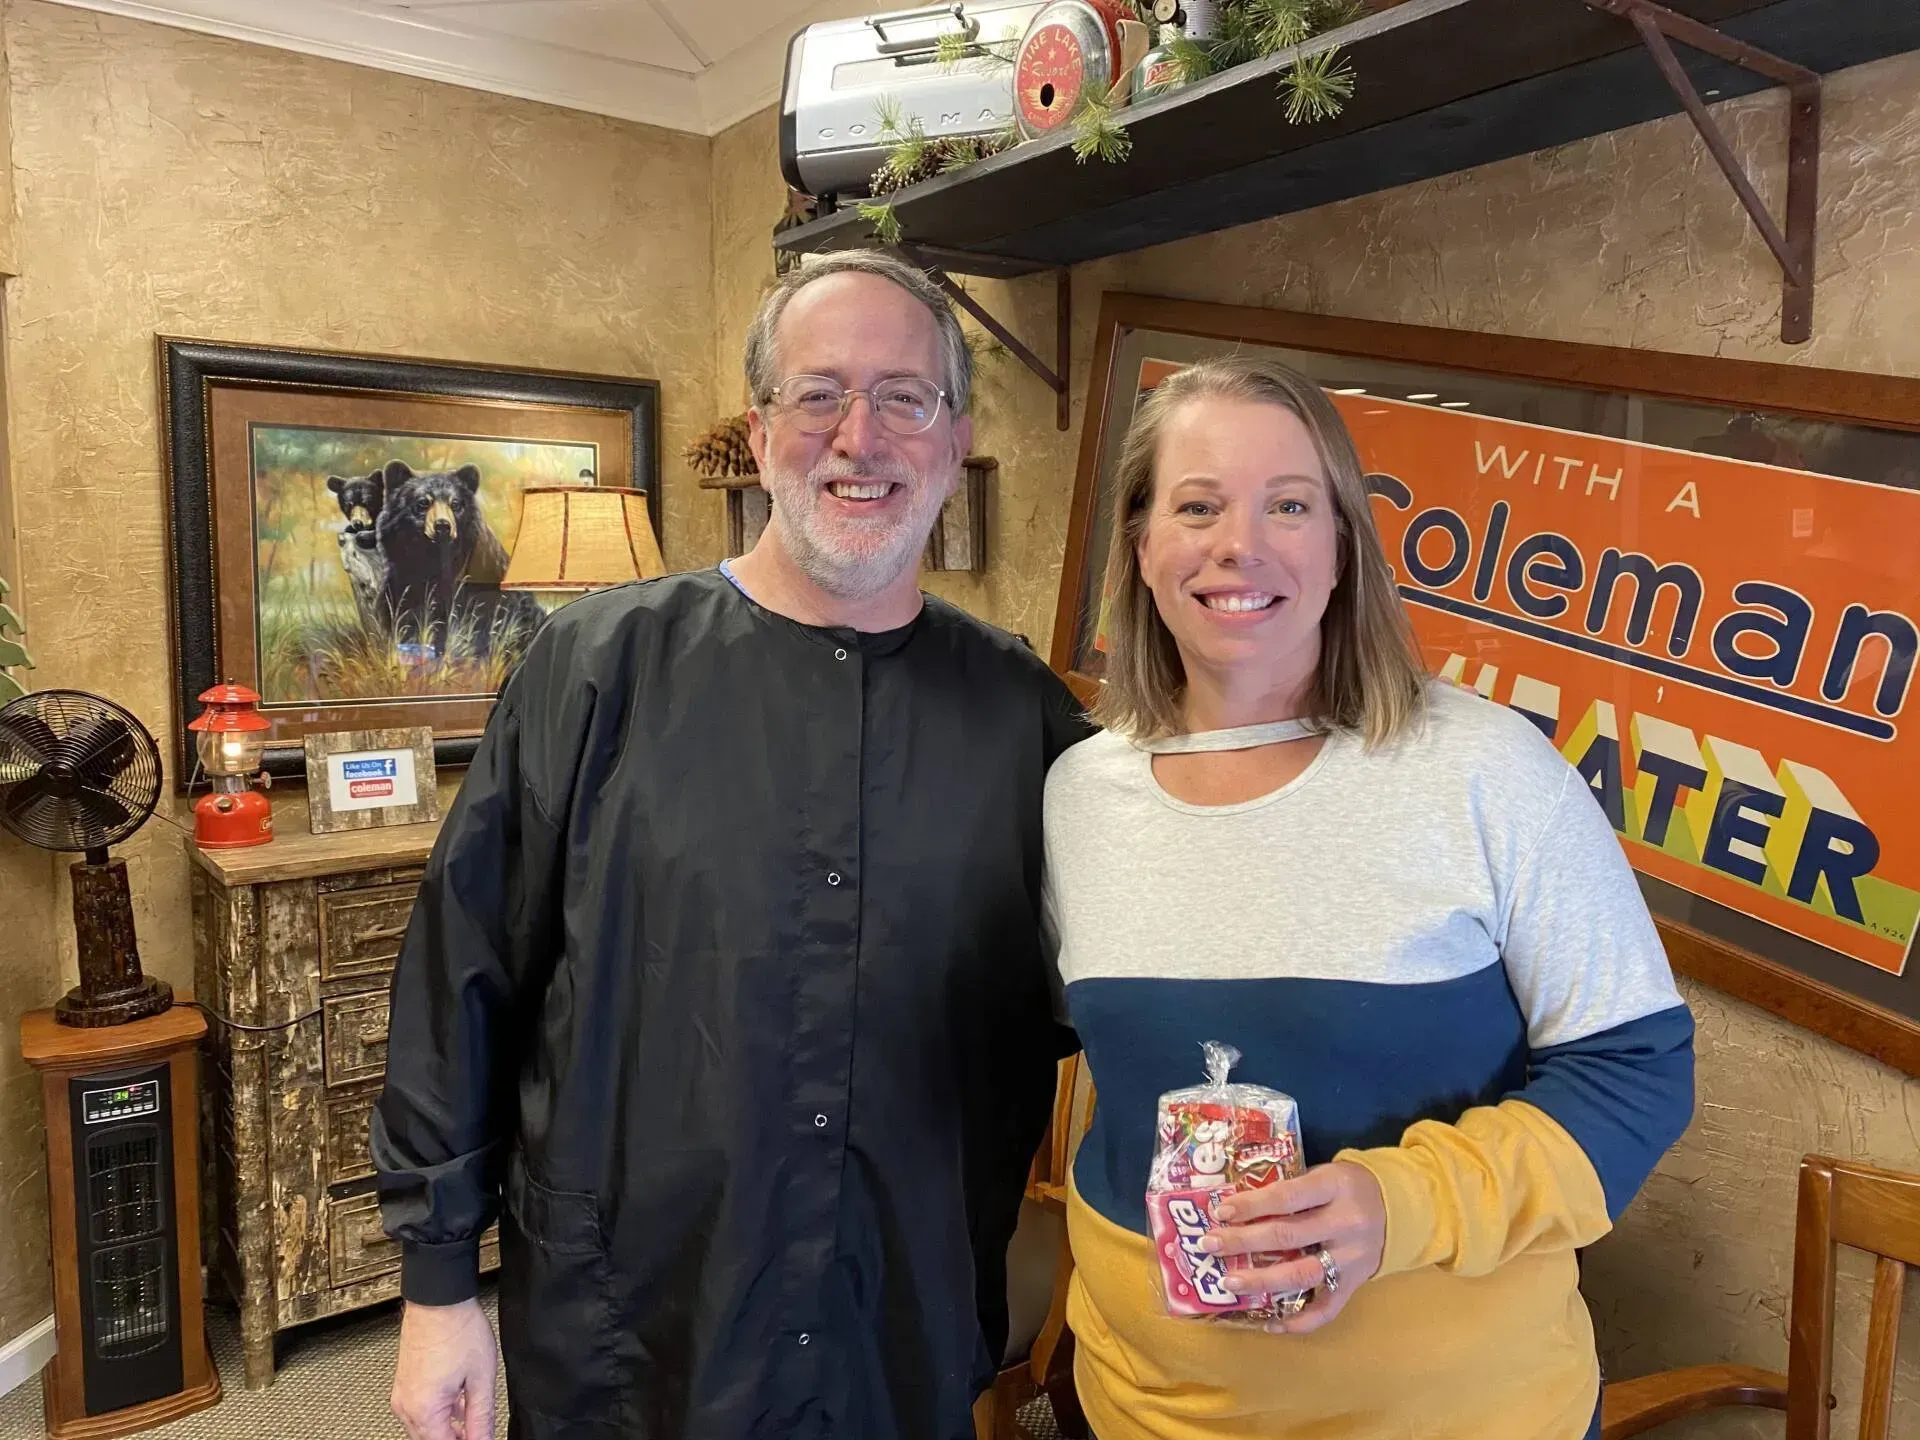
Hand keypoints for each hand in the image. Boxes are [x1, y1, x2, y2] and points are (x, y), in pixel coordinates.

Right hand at [392, 1298, 498, 1438]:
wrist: (439, 1299)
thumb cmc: (459, 1330)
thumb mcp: (481, 1379)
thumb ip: (481, 1418)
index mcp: (424, 1410)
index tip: (481, 1438)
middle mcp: (406, 1406)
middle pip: (431, 1439)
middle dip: (456, 1438)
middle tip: (478, 1430)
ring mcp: (402, 1393)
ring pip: (425, 1426)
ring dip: (448, 1427)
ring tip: (473, 1414)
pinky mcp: (404, 1382)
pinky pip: (420, 1409)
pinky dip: (440, 1412)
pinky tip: (460, 1401)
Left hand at [1205, 1160, 1386, 1333]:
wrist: (1398, 1207)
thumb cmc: (1345, 1187)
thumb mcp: (1323, 1174)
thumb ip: (1288, 1188)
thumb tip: (1234, 1208)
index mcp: (1336, 1186)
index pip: (1288, 1196)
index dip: (1252, 1205)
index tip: (1221, 1212)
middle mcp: (1347, 1223)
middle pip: (1288, 1235)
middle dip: (1244, 1242)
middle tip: (1210, 1245)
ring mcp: (1353, 1258)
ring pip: (1302, 1274)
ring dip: (1262, 1280)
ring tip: (1230, 1282)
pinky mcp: (1356, 1284)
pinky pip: (1326, 1309)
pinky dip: (1298, 1320)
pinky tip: (1269, 1321)